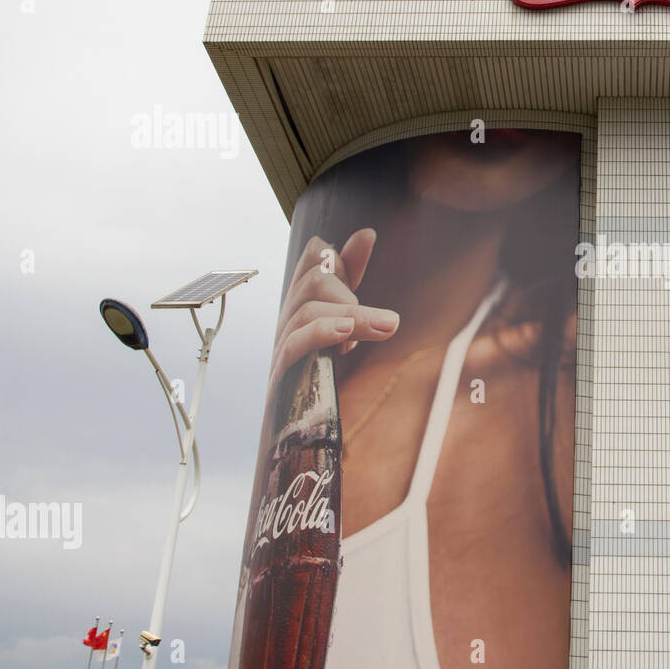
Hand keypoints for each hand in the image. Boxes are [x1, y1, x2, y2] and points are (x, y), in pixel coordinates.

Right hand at [267, 229, 399, 388]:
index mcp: (307, 304)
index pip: (313, 260)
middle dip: (350, 294)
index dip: (338, 253)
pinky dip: (320, 333)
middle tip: (388, 323)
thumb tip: (366, 233)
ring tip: (385, 328)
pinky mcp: (281, 375)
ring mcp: (282, 346)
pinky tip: (346, 333)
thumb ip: (354, 281)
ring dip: (351, 316)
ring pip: (307, 311)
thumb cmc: (325, 374)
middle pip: (312, 283)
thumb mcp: (347, 324)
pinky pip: (294, 344)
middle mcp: (290, 320)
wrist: (300, 435)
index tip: (369, 241)